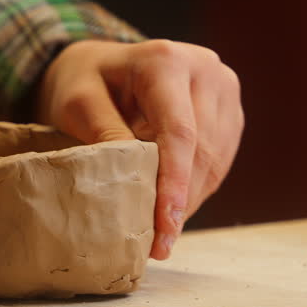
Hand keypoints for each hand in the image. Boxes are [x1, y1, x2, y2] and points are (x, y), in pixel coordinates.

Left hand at [36, 40, 242, 258]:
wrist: (102, 66)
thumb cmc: (85, 82)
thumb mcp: (78, 103)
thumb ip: (106, 134)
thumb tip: (133, 183)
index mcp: (166, 61)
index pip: (179, 131)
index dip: (174, 183)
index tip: (165, 225)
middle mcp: (205, 69)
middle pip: (203, 148)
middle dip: (181, 202)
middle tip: (158, 245)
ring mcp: (223, 90)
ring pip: (217, 160)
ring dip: (191, 201)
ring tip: (162, 235)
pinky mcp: (228, 113)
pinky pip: (220, 162)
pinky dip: (197, 190)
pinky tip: (173, 211)